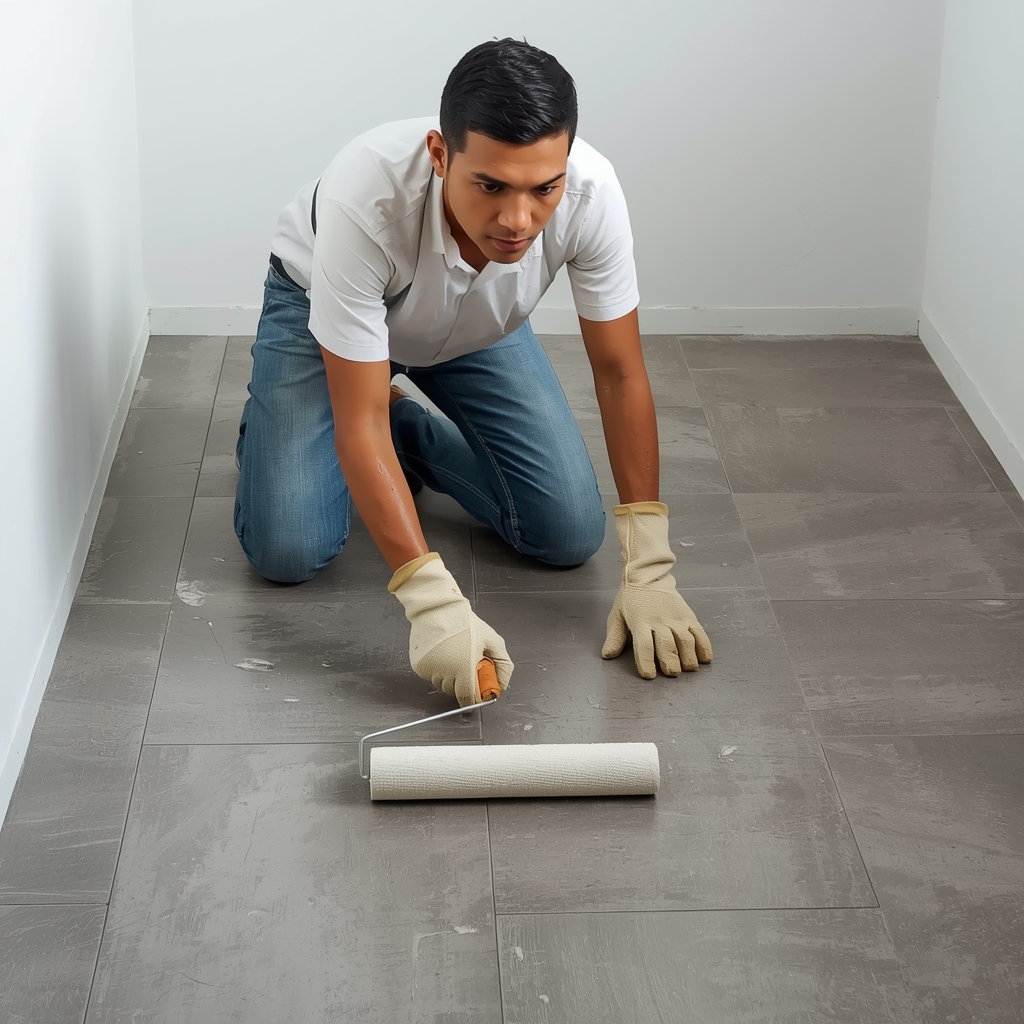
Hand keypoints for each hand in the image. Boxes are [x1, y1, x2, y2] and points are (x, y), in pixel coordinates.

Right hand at [389, 552, 512, 704]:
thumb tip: (502, 685)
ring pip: (442, 684)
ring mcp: (430, 669)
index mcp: (464, 668)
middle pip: (455, 691)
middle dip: (463, 682)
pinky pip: (430, 676)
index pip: (468, 697)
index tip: (477, 694)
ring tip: (454, 654)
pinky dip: (437, 669)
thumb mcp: (492, 640)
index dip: (474, 698)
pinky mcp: (419, 665)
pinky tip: (442, 653)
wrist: (438, 608)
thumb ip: (503, 665)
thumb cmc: (464, 621)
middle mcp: (445, 672)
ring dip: (449, 676)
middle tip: (467, 663)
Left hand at [602, 502, 712, 678]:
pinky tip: (705, 658)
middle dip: (670, 661)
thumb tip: (607, 655)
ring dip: (689, 656)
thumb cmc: (631, 600)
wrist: (647, 576)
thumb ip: (614, 637)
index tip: (649, 675)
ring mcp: (676, 618)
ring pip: (685, 639)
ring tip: (689, 668)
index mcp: (640, 622)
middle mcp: (659, 621)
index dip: (646, 661)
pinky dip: (704, 646)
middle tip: (672, 673)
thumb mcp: (617, 616)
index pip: (644, 645)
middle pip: (666, 644)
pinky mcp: (688, 615)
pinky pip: (699, 632)